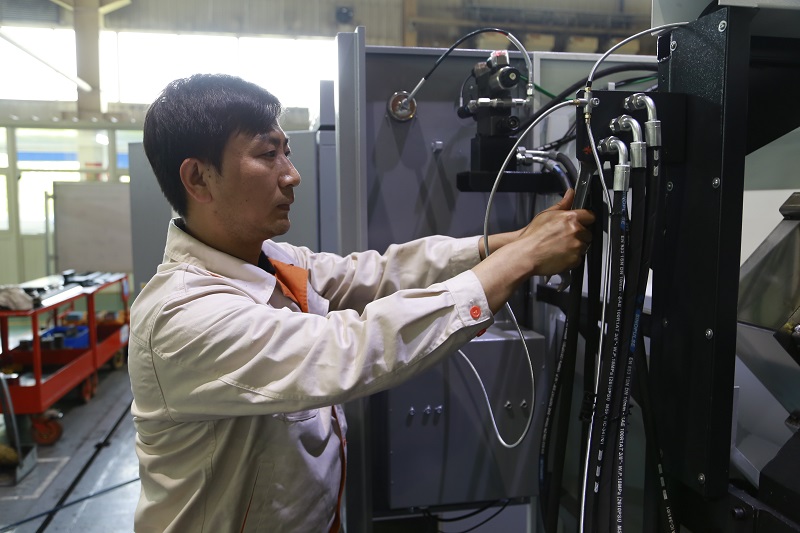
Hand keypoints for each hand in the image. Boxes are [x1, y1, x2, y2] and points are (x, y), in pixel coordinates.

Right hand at [473, 189, 593, 312]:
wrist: (526, 254)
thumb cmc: (532, 236)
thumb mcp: (546, 214)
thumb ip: (563, 204)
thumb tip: (571, 193)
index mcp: (570, 218)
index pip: (590, 216)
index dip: (586, 220)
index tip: (582, 223)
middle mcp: (576, 231)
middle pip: (588, 233)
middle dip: (580, 235)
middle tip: (566, 238)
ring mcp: (576, 246)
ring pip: (583, 246)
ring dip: (575, 248)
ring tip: (560, 248)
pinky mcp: (575, 259)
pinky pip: (578, 259)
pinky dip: (571, 259)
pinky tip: (560, 256)